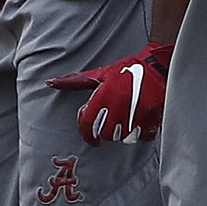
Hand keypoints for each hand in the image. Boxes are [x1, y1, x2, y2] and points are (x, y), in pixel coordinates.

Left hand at [48, 39, 170, 143]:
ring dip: (122, 134)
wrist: (156, 66)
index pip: (88, 124)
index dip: (87, 135)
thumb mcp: (100, 74)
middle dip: (105, 133)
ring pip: (124, 138)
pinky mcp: (153, 117)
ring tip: (124, 124)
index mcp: (103, 96)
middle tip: (110, 125)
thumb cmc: (125, 70)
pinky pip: (144, 136)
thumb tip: (50, 82)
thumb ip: (75, 81)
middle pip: (106, 134)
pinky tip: (140, 124)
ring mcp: (136, 113)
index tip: (91, 139)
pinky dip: (142, 134)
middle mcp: (118, 106)